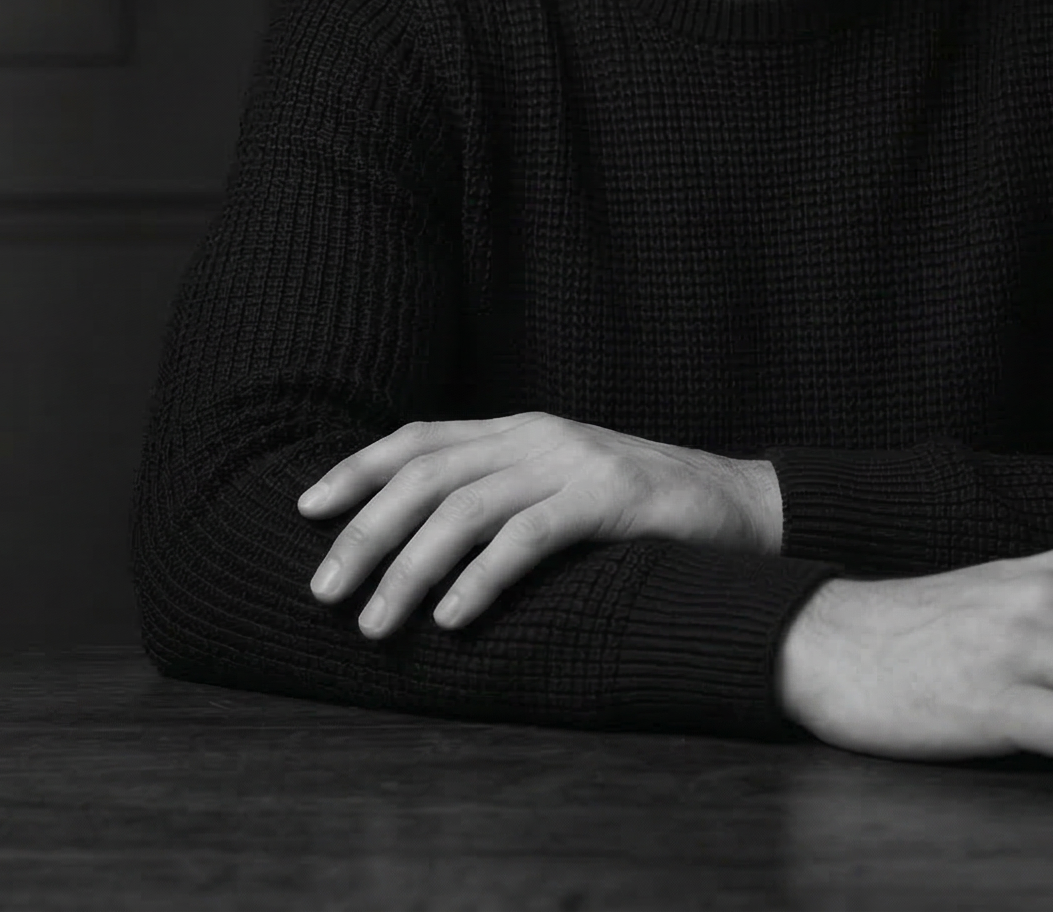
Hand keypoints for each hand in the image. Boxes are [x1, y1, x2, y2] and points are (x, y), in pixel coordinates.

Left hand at [298, 413, 781, 637]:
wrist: (747, 509)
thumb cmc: (643, 517)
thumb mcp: (561, 490)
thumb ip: (502, 497)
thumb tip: (415, 540)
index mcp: (519, 429)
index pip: (418, 438)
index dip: (357, 470)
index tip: (305, 511)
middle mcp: (538, 436)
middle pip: (427, 476)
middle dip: (364, 533)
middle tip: (324, 592)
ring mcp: (574, 463)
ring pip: (465, 509)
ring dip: (409, 570)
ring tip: (376, 623)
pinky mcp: (611, 499)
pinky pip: (528, 537)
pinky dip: (481, 578)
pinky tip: (453, 618)